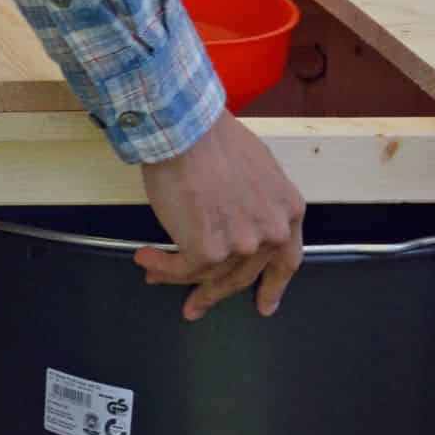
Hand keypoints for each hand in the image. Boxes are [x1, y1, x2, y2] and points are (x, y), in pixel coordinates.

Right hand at [137, 112, 304, 321]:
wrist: (187, 129)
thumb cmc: (214, 138)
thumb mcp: (257, 170)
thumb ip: (256, 204)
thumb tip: (232, 222)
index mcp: (289, 211)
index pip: (286, 260)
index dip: (274, 286)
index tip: (265, 304)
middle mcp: (271, 233)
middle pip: (243, 276)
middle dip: (215, 293)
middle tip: (196, 305)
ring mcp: (241, 245)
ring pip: (209, 275)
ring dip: (178, 278)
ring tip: (154, 272)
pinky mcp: (207, 251)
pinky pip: (181, 269)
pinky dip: (161, 266)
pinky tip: (145, 259)